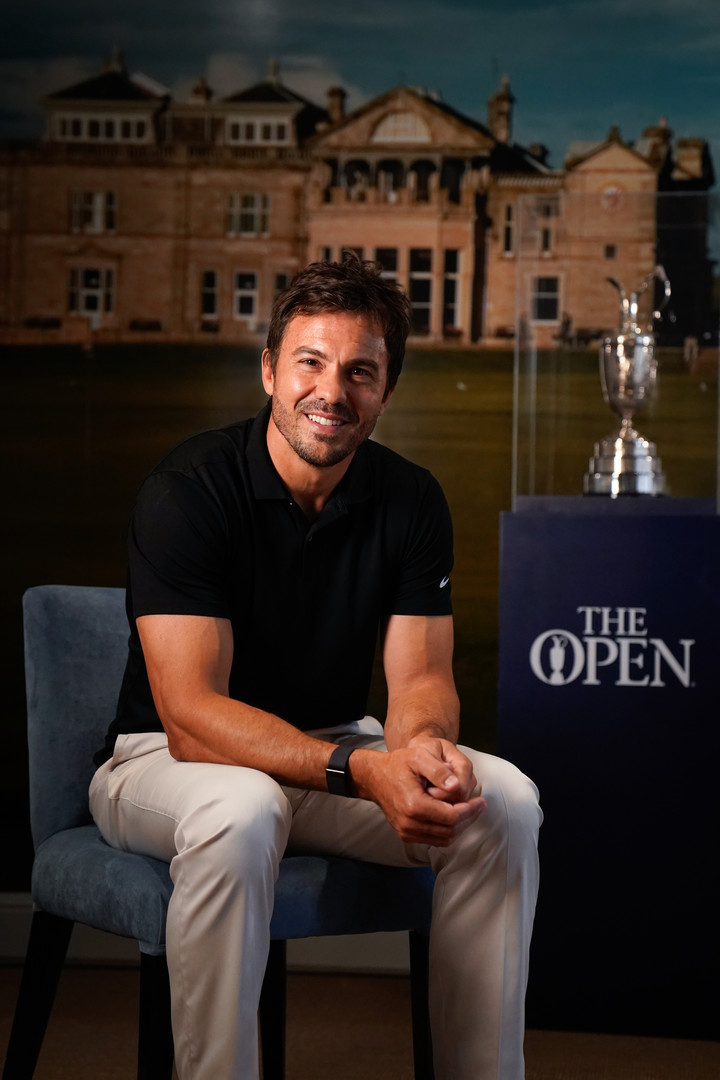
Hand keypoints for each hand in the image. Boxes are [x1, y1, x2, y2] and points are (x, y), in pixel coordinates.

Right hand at [351, 742, 485, 846]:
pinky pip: (434, 839)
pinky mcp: (406, 835)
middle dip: (468, 818)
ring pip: (444, 839)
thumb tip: (457, 786)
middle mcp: (409, 824)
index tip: (481, 801)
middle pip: (450, 831)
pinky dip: (448, 830)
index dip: (470, 810)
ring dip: (460, 826)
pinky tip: (455, 815)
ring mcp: (406, 832)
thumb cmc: (398, 763)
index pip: (451, 817)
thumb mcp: (418, 756)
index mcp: (413, 805)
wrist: (375, 777)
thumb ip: (438, 770)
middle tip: (479, 805)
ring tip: (470, 810)